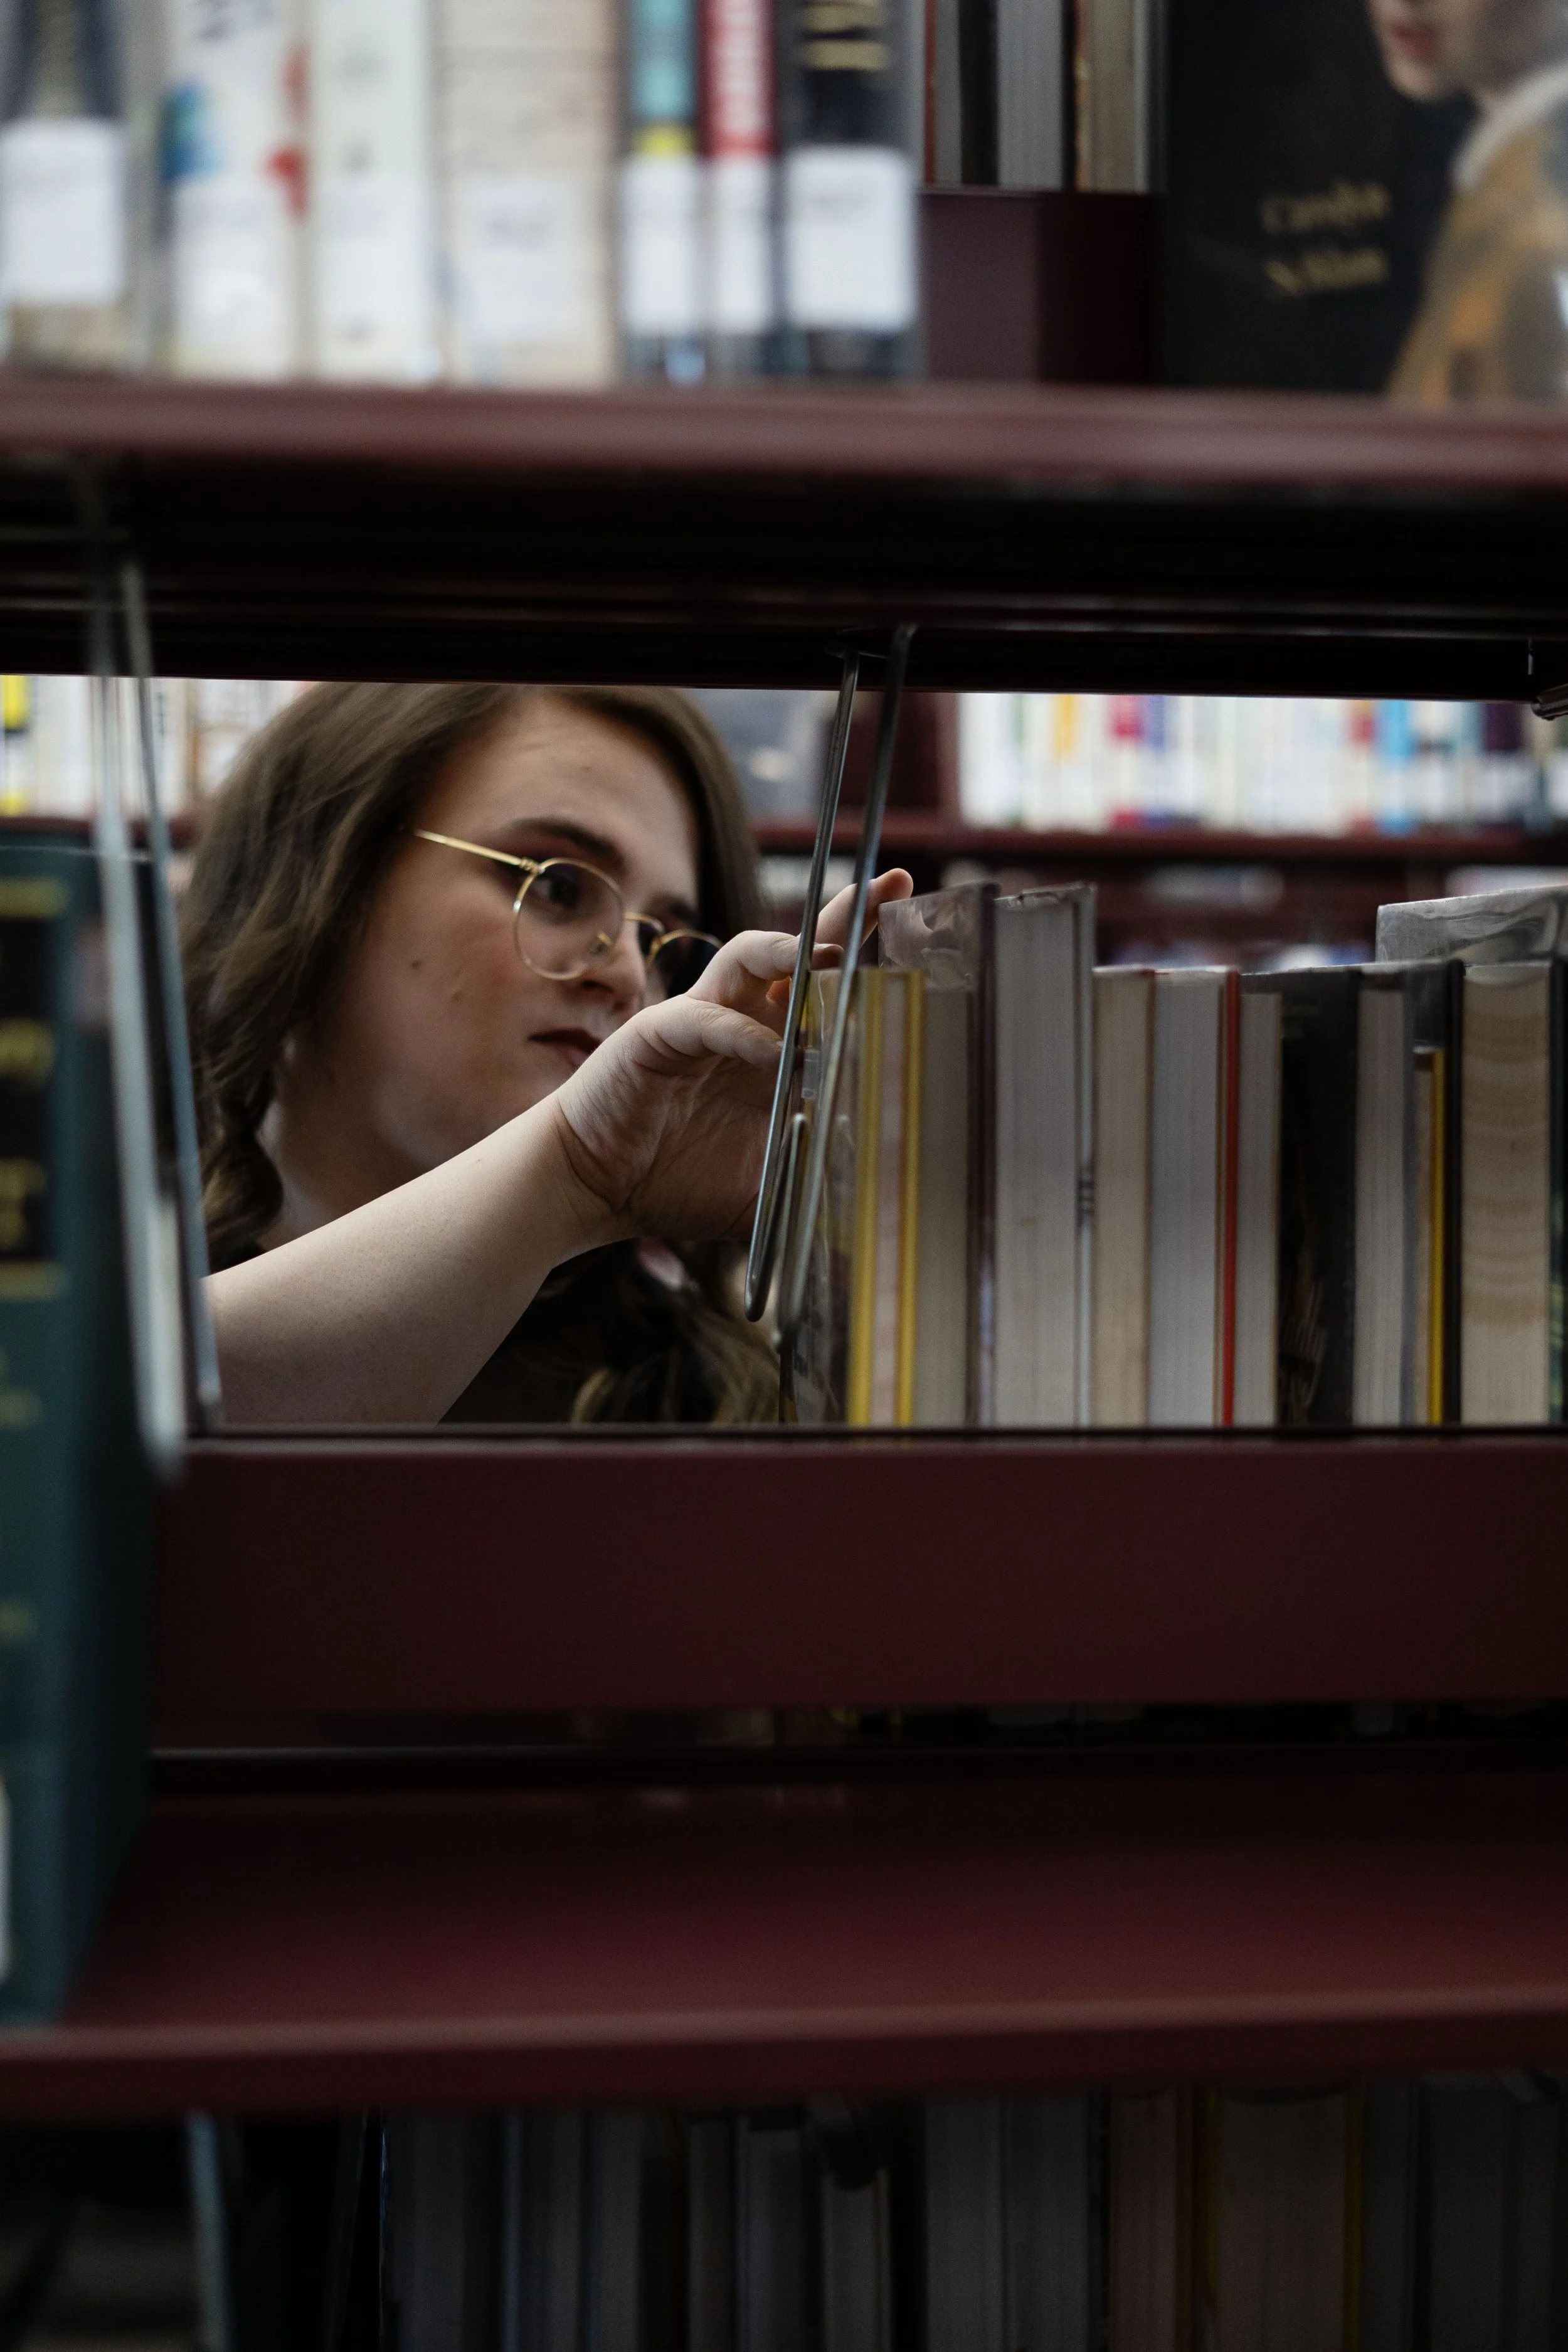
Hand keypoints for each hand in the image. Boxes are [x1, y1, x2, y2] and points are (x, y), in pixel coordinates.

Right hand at [548, 869, 912, 1246]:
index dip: (867, 952)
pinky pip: (704, 1020)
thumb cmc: (677, 1183)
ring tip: (830, 957)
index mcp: (775, 1052)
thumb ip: (818, 1187)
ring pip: (746, 959)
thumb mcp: (768, 1190)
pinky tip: (775, 1056)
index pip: (828, 990)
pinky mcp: (656, 1036)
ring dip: (789, 952)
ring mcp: (700, 1021)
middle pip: (798, 954)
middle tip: (890, 890)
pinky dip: (741, 1035)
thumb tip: (885, 1209)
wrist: (596, 1189)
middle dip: (845, 921)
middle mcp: (743, 1023)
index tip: (914, 918)